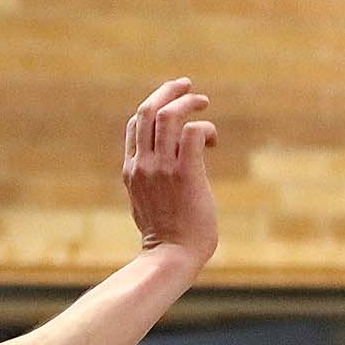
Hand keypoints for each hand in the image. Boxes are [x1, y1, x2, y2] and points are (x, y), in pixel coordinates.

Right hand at [123, 78, 217, 269]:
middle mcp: (143, 165)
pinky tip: (213, 141)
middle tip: (187, 86)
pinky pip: (193, 133)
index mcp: (131, 170)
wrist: (171, 258)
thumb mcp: (144, 205)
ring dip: (190, 102)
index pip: (136, 124)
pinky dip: (205, 128)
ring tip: (204, 103)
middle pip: (148, 110)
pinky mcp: (186, 175)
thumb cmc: (165, 239)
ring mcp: (162, 169)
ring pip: (170, 115)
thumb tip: (160, 173)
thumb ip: (147, 182)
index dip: (155, 107)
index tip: (173, 105)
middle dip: (169, 91)